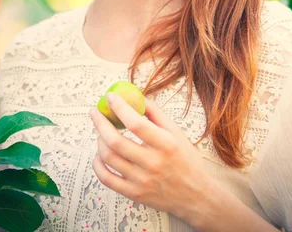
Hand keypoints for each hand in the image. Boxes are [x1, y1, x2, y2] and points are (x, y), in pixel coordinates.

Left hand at [89, 92, 210, 222]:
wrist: (196, 195)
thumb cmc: (186, 159)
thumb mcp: (176, 132)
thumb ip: (155, 113)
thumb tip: (135, 96)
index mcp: (165, 144)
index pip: (136, 123)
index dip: (120, 107)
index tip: (110, 96)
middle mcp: (152, 163)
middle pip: (116, 141)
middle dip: (100, 123)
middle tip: (95, 112)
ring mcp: (142, 181)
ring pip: (108, 158)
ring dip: (99, 140)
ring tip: (100, 131)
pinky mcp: (134, 194)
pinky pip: (107, 179)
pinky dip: (98, 164)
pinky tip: (99, 154)